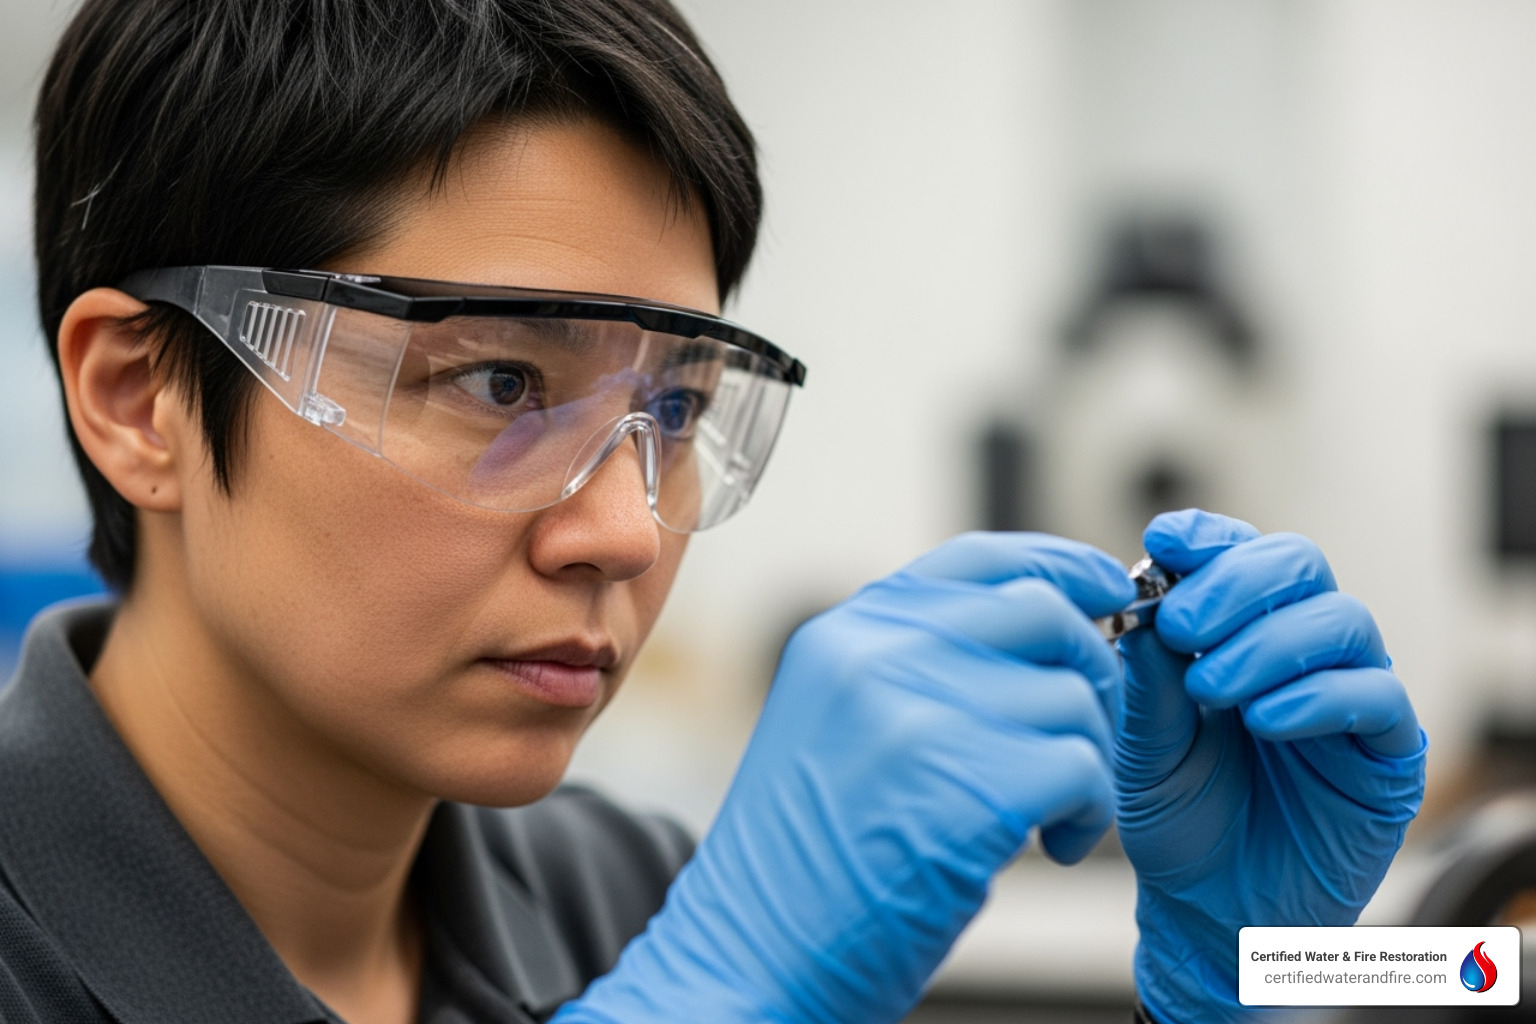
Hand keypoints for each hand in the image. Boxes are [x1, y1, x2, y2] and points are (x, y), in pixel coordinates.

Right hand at [554, 533, 1136, 1023]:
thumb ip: (914, 666)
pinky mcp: (969, 783)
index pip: (977, 560)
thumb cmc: (802, 866)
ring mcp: (919, 713)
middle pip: (1042, 613)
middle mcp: (878, 654)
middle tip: (1083, 736)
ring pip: (1072, 698)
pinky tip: (1052, 845)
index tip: (1104, 590)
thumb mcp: (837, 726)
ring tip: (1050, 817)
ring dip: (1086, 761)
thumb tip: (1039, 629)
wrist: (751, 957)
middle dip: (1091, 671)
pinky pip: (1083, 766)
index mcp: (845, 636)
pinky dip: (1089, 812)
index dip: (1059, 565)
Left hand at [1115, 510, 1425, 1022]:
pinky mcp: (1386, 753)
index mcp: (1238, 631)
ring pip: (1342, 621)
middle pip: (1299, 565)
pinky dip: (1315, 697)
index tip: (1162, 542)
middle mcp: (1299, 650)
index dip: (1207, 537)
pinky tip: (1263, 721)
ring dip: (1270, 642)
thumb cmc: (1176, 818)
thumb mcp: (1141, 745)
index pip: (1238, 553)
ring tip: (1210, 686)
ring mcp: (1349, 696)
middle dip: (1236, 582)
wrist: (1207, 911)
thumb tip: (1145, 604)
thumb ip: (1148, 679)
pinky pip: (1376, 697)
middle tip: (1181, 623)